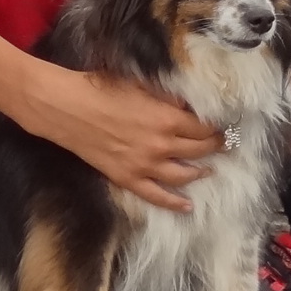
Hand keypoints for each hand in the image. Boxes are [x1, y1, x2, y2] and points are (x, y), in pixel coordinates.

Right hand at [30, 67, 222, 211]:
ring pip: (184, 176)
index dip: (216, 128)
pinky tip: (188, 206)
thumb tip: (187, 106)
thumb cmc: (102, 89)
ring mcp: (145, 166)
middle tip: (223, 145)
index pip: (203, 128)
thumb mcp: (140, 84)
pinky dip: (174, 203)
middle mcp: (161, 146)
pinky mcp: (128, 179)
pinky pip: (156, 196)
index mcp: (167, 119)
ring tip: (209, 169)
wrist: (68, 108)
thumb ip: (167, 97)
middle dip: (215, 147)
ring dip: (200, 172)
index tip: (223, 127)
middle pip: (199, 151)